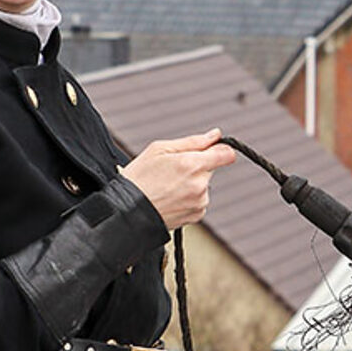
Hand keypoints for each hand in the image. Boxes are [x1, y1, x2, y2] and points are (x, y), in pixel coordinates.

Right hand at [120, 129, 235, 229]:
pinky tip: (170, 197)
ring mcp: (199, 201)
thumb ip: (193, 142)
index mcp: (192, 164)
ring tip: (167, 186)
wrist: (125, 211)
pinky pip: (199, 200)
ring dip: (192, 183)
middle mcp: (199, 184)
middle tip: (172, 169)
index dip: (220, 149)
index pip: (226, 154)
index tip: (213, 149)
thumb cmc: (138, 179)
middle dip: (197, 165)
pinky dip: (189, 197)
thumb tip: (214, 135)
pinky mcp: (196, 215)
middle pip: (211, 168)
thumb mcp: (159, 150)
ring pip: (204, 185)